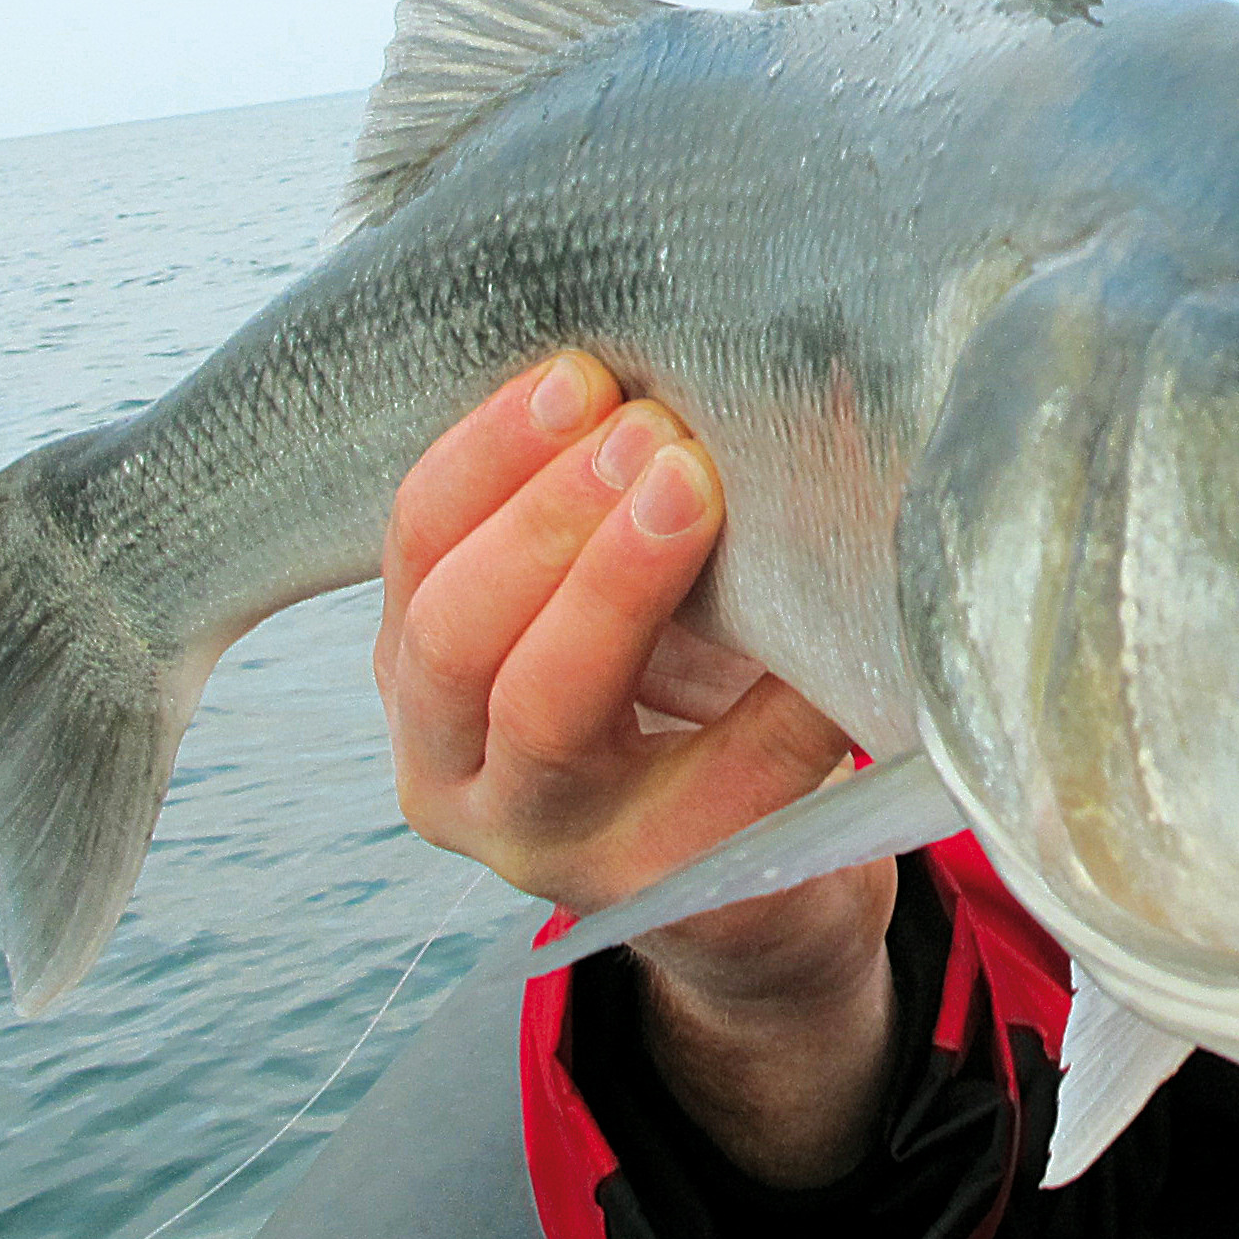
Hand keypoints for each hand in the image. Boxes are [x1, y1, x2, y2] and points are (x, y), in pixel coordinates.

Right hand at [375, 352, 900, 1182]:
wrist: (757, 891)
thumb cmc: (684, 692)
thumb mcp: (609, 597)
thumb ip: (606, 497)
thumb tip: (682, 344)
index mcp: (424, 678)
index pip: (412, 548)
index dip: (485, 453)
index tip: (578, 373)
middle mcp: (456, 773)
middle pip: (453, 634)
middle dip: (547, 515)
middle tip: (653, 433)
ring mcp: (549, 849)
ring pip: (545, 712)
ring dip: (618, 585)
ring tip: (696, 490)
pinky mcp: (660, 894)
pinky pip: (715, 788)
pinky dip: (775, 701)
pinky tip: (826, 631)